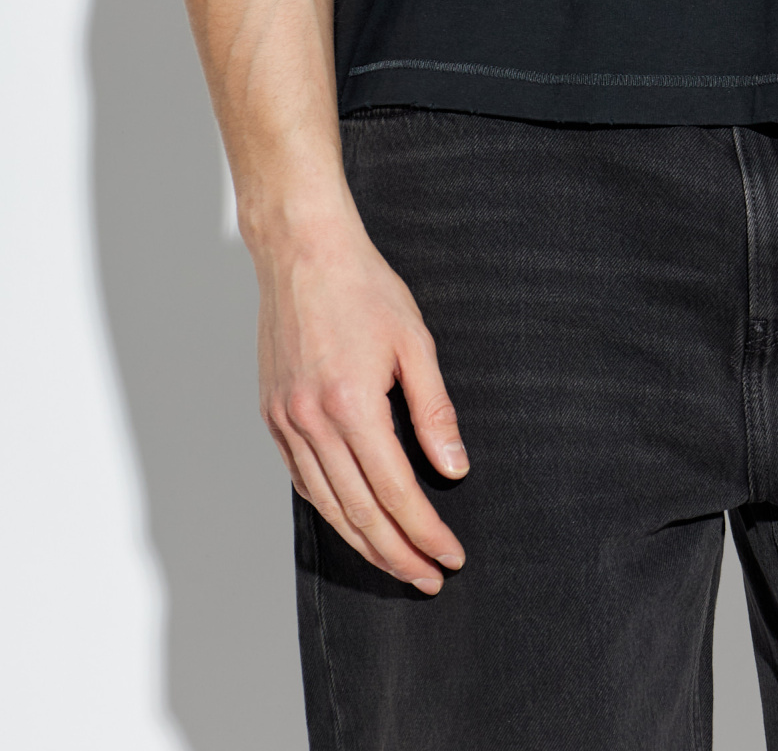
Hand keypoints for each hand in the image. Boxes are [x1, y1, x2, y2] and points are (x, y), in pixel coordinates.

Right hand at [257, 209, 467, 593]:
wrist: (302, 250)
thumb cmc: (363, 287)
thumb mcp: (415, 342)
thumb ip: (434, 412)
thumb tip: (454, 469)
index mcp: (351, 404)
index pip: (394, 492)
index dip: (424, 531)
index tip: (450, 555)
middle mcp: (312, 421)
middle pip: (358, 512)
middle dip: (397, 553)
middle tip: (429, 577)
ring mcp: (286, 420)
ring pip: (326, 505)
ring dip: (363, 542)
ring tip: (396, 563)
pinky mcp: (273, 414)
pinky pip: (302, 479)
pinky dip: (330, 508)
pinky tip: (353, 521)